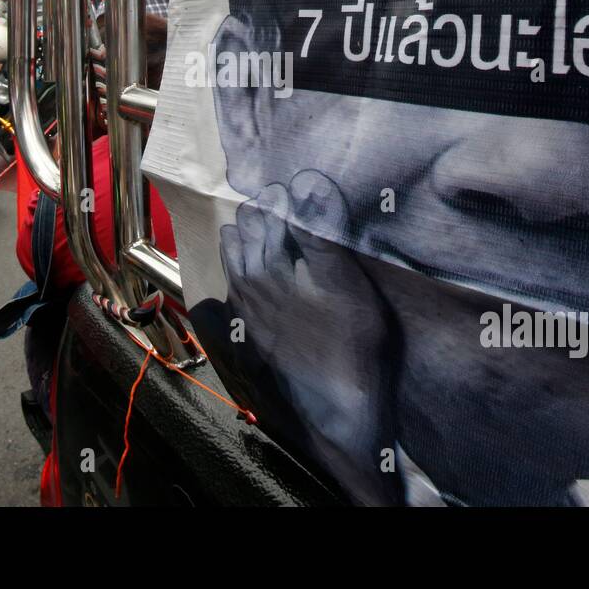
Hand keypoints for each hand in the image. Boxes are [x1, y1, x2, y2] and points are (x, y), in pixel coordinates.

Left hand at [219, 170, 398, 502]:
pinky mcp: (253, 331)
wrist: (341, 404)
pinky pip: (235, 288)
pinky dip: (240, 269)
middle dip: (261, 214)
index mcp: (269, 265)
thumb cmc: (352, 341)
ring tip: (256, 226)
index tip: (292, 189)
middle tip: (277, 202)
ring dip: (246, 239)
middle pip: (247, 234)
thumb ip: (322, 231)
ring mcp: (248, 309)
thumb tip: (307, 183)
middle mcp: (249, 284)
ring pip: (236, 259)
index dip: (282, 199)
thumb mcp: (344, 280)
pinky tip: (250, 270)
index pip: (268, 215)